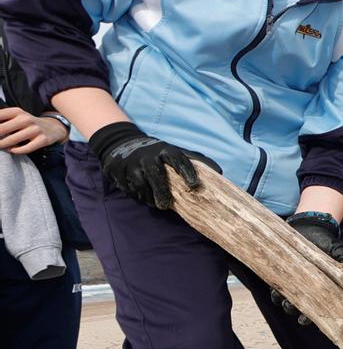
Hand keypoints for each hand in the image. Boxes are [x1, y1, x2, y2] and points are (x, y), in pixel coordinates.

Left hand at [0, 108, 64, 154]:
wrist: (53, 128)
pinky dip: (16, 151)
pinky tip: (13, 150)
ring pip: (12, 140)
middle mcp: (26, 119)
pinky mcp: (43, 140)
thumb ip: (2, 119)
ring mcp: (35, 129)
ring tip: (0, 147)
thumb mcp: (16, 116)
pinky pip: (25, 149)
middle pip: (2, 129)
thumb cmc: (27, 123)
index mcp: (17, 111)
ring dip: (2, 145)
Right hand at [87, 121, 218, 210]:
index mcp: (165, 150)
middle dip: (162, 191)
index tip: (194, 185)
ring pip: (140, 184)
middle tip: (167, 205)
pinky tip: (143, 196)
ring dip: (148, 196)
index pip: (178, 159)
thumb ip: (195, 162)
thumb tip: (219, 172)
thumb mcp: (174, 153)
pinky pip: (127, 186)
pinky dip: (136, 194)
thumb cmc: (156, 154)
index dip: (187, 171)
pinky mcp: (117, 169)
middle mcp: (148, 156)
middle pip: (156, 175)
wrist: (122, 143)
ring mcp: (131, 162)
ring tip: (156, 203)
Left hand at [275, 210, 342, 325]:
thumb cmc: (329, 243)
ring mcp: (294, 283)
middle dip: (296, 312)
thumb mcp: (341, 252)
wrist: (312, 227)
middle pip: (300, 309)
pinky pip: (275, 288)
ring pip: (285, 301)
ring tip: (286, 302)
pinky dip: (275, 292)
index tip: (307, 320)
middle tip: (296, 312)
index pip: (318, 310)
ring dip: (284, 304)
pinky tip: (277, 290)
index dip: (312, 318)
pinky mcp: (281, 274)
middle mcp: (308, 290)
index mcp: (323, 290)